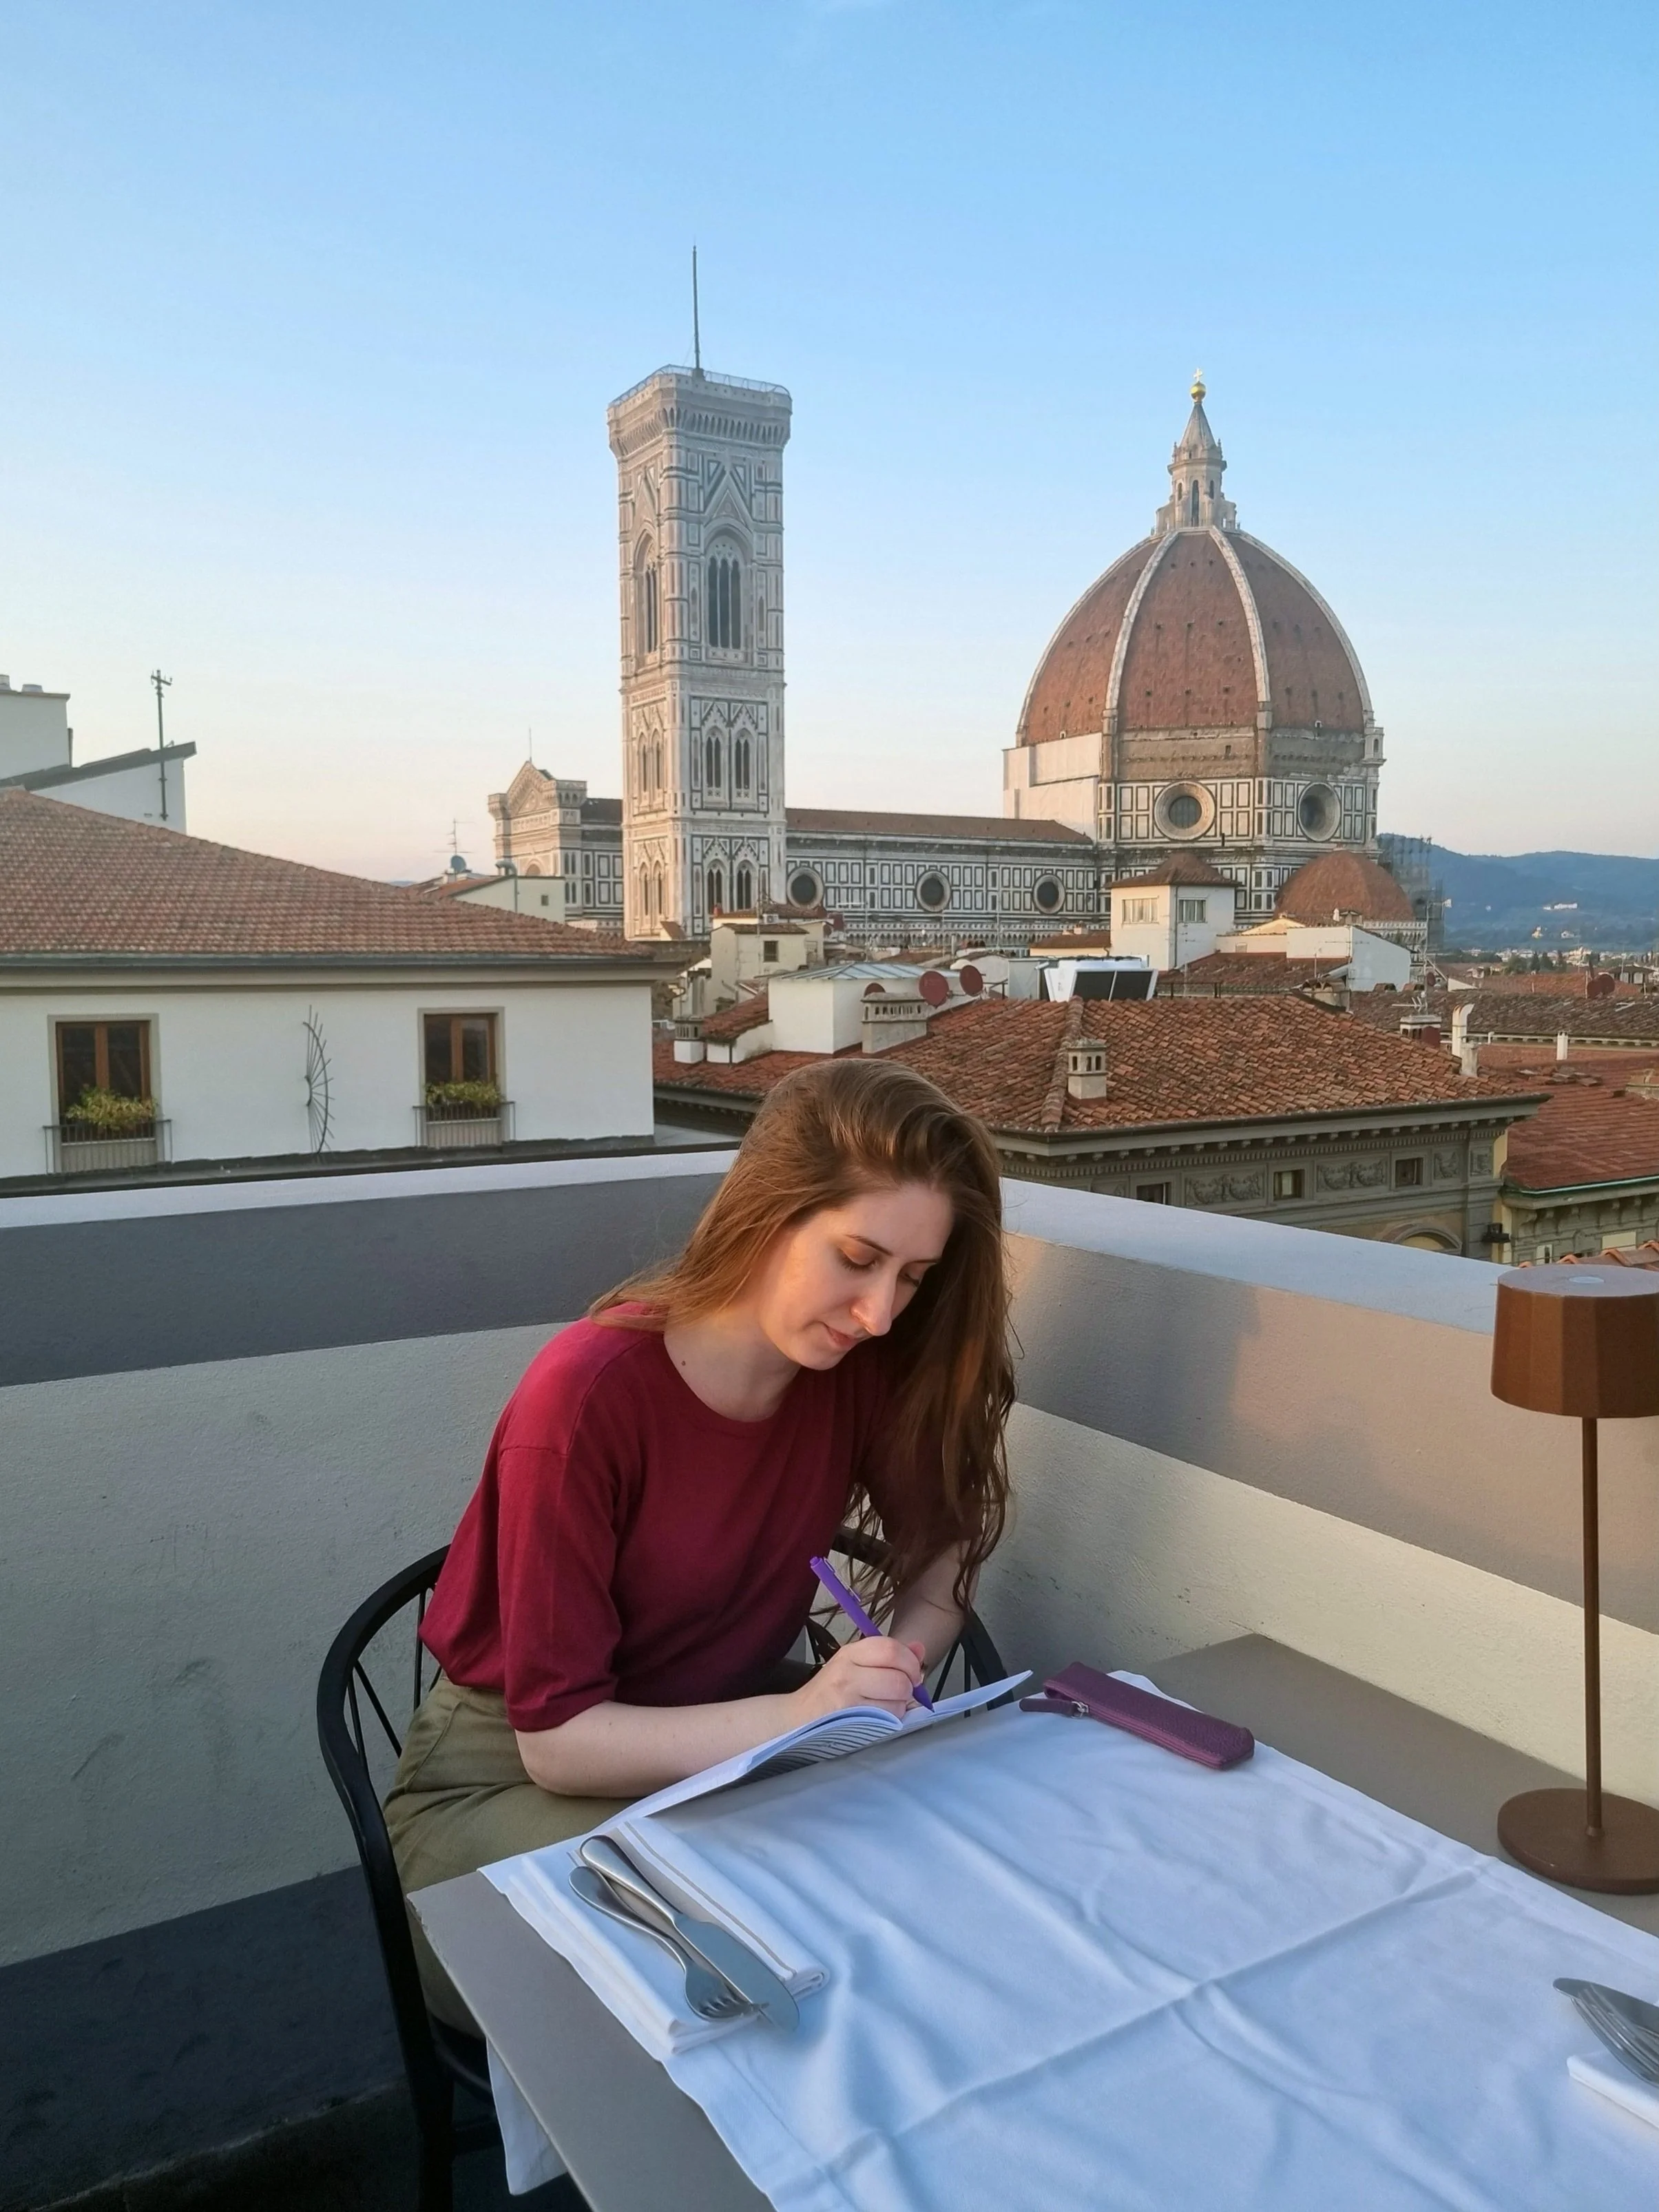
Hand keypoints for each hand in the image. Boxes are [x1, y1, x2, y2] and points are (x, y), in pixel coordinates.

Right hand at [792, 1636, 925, 1722]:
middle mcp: (847, 1672)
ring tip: (885, 1707)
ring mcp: (847, 1698)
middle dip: (909, 1688)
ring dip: (900, 1708)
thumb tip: (920, 1648)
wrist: (796, 1718)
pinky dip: (891, 1721)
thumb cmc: (830, 1691)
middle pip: (899, 1678)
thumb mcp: (855, 1665)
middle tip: (901, 1693)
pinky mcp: (849, 1721)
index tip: (912, 1673)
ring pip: (897, 1702)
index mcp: (851, 1652)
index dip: (910, 1662)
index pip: (890, 1648)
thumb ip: (889, 1656)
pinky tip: (878, 1719)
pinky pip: (887, 1721)